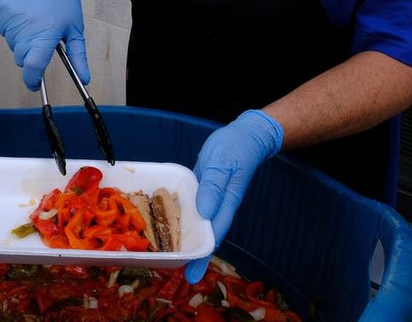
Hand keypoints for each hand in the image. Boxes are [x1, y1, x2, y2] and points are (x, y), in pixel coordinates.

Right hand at [0, 0, 88, 90]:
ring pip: (12, 44)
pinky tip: (25, 16)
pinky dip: (13, 28)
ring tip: (35, 22)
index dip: (32, 79)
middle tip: (42, 39)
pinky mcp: (2, 10)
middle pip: (21, 58)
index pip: (33, 66)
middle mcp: (26, 27)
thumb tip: (84, 80)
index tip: (35, 83)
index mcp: (45, 33)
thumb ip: (78, 57)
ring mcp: (11, 18)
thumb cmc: (64, 1)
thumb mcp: (75, 30)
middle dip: (30, 55)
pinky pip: (4, 30)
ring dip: (21, 41)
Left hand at [184, 109, 283, 282]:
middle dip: (192, 254)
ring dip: (183, 237)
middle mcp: (216, 206)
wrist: (244, 135)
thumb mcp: (224, 163)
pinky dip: (179, 215)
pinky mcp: (201, 189)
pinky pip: (189, 206)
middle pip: (203, 235)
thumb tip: (205, 211)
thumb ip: (214, 185)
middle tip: (174, 272)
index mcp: (225, 204)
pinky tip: (166, 221)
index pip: (213, 235)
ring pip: (195, 222)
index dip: (202, 256)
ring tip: (167, 255)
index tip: (192, 276)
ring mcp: (208, 198)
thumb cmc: (236, 147)